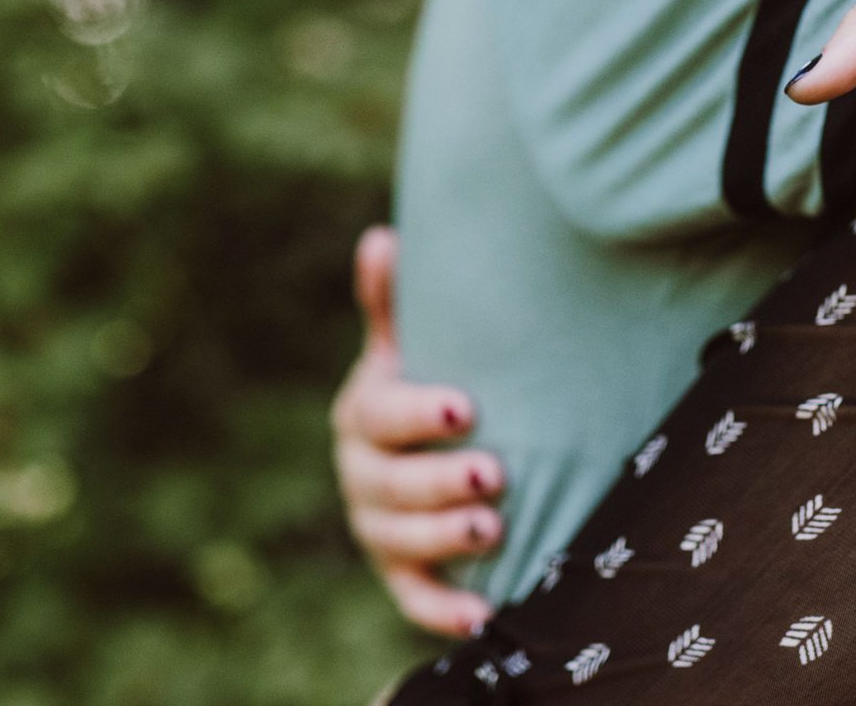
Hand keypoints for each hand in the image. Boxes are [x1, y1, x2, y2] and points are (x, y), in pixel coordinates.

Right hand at [331, 226, 502, 635]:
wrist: (431, 446)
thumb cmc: (430, 382)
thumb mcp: (411, 344)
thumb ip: (394, 302)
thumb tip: (382, 238)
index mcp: (363, 414)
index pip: (380, 416)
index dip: (417, 414)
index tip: (465, 408)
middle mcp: (361, 474)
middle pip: (388, 486)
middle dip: (438, 483)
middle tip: (494, 475)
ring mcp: (379, 528)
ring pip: (398, 543)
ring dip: (444, 540)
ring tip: (494, 529)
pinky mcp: (402, 574)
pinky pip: (414, 598)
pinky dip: (445, 611)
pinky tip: (485, 616)